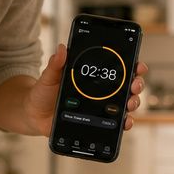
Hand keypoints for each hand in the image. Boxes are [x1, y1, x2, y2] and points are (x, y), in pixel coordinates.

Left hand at [24, 44, 146, 134]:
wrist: (34, 114)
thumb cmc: (43, 92)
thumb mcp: (49, 77)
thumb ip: (55, 64)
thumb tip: (62, 48)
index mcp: (93, 77)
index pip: (118, 69)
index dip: (133, 66)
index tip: (138, 65)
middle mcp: (101, 92)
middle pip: (127, 87)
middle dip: (136, 85)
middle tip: (134, 86)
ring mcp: (100, 108)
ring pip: (125, 105)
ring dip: (133, 103)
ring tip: (130, 104)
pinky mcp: (96, 123)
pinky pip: (115, 124)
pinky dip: (124, 124)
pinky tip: (126, 123)